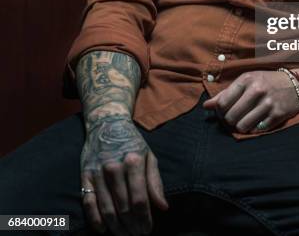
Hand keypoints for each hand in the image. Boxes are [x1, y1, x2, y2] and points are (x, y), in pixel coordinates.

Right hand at [80, 116, 168, 234]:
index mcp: (134, 162)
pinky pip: (89, 202)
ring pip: (107, 209)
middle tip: (137, 235)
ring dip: (117, 227)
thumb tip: (163, 207)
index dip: (144, 219)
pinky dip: (95, 219)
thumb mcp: (149, 156)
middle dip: (132, 226)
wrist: (107, 123)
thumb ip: (155, 182)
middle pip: (124, 208)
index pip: (140, 200)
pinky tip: (103, 229)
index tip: (147, 230)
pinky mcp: (85, 175)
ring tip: (125, 235)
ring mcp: (98, 172)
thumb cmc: (132, 142)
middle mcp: (115, 168)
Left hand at [202, 70, 298, 133]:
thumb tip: (206, 106)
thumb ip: (226, 93)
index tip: (224, 112)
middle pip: (231, 116)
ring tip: (244, 121)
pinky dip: (254, 129)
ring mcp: (268, 103)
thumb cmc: (266, 82)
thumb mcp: (247, 81)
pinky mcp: (277, 115)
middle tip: (234, 119)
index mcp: (246, 79)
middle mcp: (257, 90)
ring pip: (242, 126)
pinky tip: (257, 121)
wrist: (296, 84)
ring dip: (241, 127)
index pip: (223, 102)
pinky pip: (257, 130)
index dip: (220, 111)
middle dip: (230, 121)